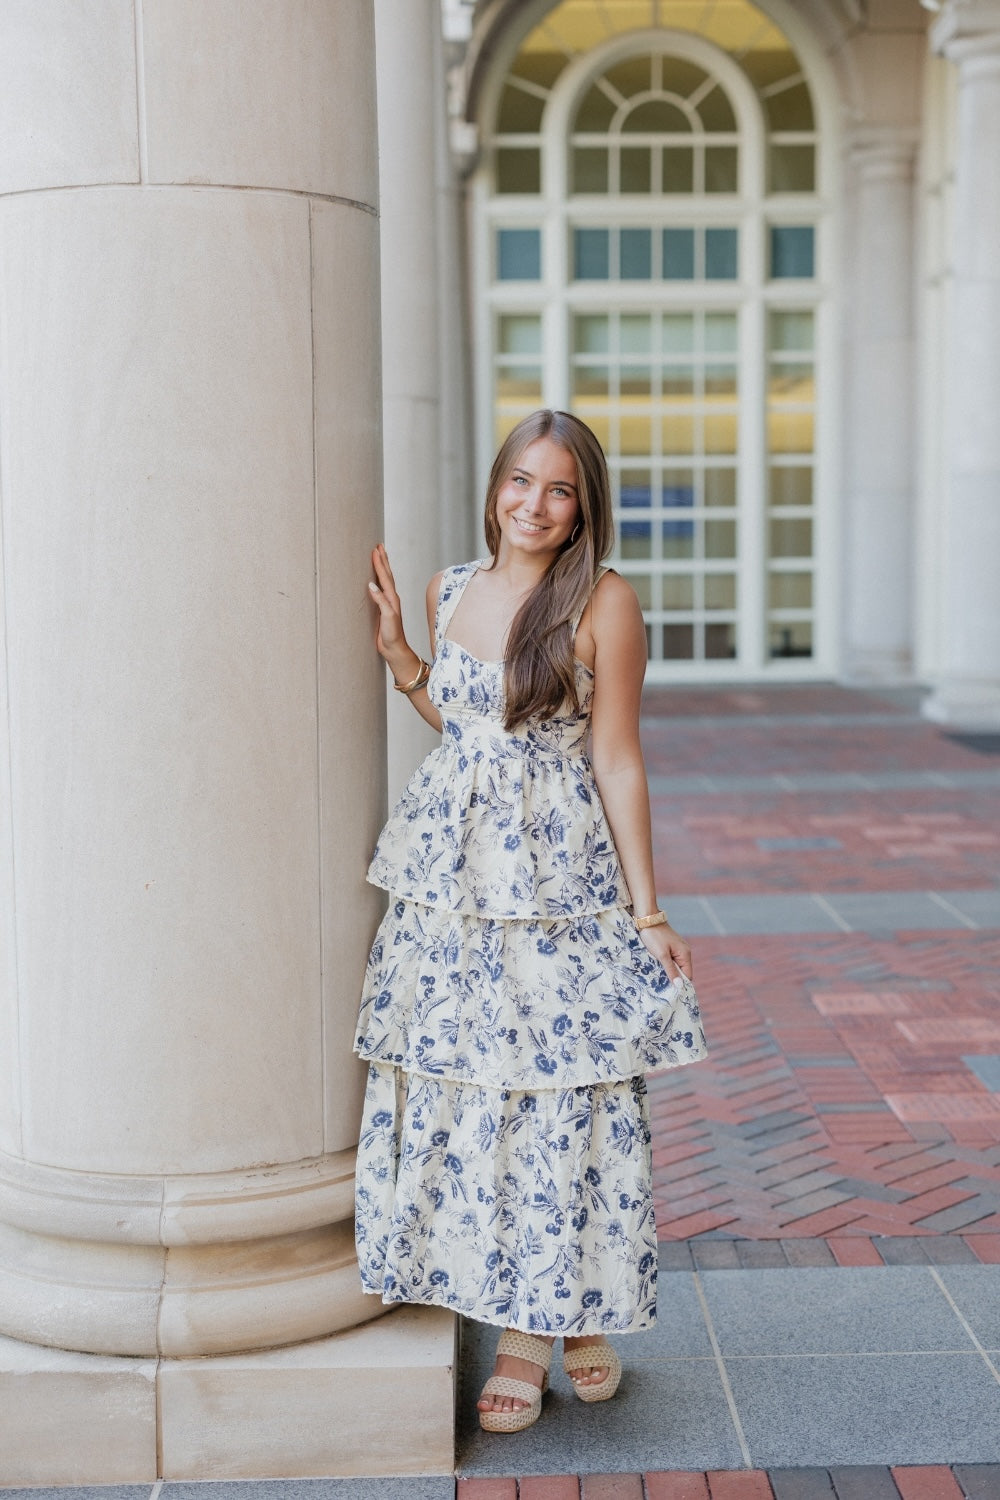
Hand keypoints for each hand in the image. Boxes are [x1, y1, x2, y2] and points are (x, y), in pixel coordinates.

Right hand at [367, 543, 408, 664]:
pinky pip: (380, 589)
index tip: (375, 550)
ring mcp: (387, 603)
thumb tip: (372, 584)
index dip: (379, 563)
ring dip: (381, 567)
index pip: (384, 576)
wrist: (395, 649)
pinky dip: (377, 580)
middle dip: (382, 560)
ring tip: (378, 556)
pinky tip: (373, 579)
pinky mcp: (382, 609)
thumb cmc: (392, 635)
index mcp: (392, 598)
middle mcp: (391, 598)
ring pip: (384, 580)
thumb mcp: (387, 617)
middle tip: (378, 546)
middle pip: (386, 574)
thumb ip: (381, 600)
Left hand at [638, 922, 692, 983]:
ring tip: (659, 979)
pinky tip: (658, 968)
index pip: (688, 976)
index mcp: (685, 954)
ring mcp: (678, 949)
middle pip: (682, 972)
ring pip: (676, 966)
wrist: (647, 919)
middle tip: (663, 988)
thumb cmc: (654, 936)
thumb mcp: (661, 955)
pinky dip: (666, 965)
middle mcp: (684, 952)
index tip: (672, 993)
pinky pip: (671, 960)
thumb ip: (671, 970)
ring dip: (669, 972)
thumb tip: (680, 986)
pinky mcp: (671, 947)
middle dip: (674, 979)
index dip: (681, 984)